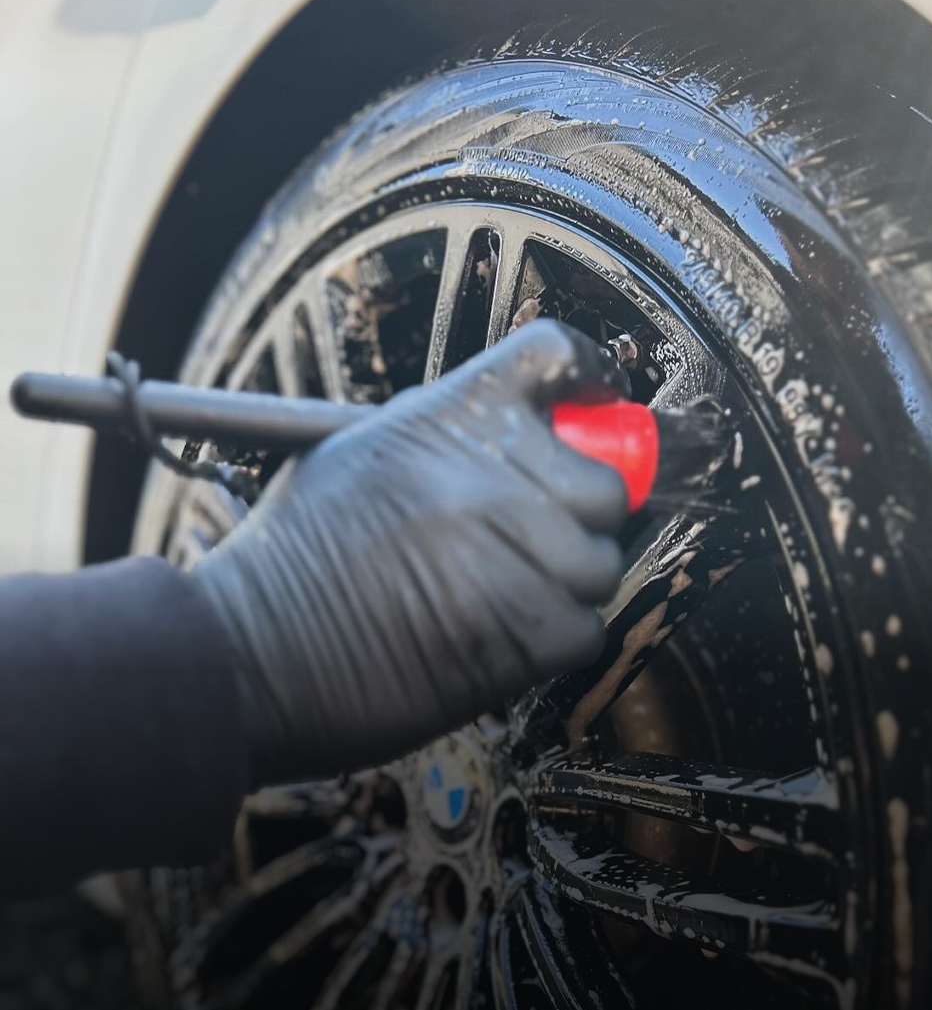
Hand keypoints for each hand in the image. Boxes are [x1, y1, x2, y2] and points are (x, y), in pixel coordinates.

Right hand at [193, 320, 628, 784]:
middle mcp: (488, 476)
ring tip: (498, 596)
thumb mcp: (359, 452)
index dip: (589, 383)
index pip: (556, 358)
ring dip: (563, 587)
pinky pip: (583, 629)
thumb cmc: (295, 560)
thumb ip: (448, 436)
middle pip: (604, 486)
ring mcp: (507, 554)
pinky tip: (496, 638)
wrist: (250, 651)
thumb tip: (522, 433)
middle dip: (578, 518)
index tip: (596, 407)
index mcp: (449, 416)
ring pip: (598, 565)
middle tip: (533, 539)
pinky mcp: (518, 633)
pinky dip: (551, 641)